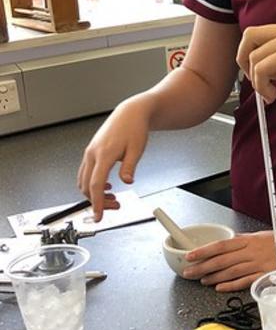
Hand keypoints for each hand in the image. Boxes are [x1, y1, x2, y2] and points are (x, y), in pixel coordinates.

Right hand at [77, 100, 149, 220]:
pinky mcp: (91, 152)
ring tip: (113, 198)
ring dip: (94, 193)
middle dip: (98, 201)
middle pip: (87, 186)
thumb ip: (130, 167)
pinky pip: (86, 173)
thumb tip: (127, 181)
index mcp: (103, 154)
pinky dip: (92, 184)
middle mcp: (92, 154)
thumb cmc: (134, 128)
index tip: (99, 216)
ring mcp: (90, 153)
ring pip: (84, 181)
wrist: (130, 114)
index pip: (95, 185)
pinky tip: (106, 186)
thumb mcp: (137, 149)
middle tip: (116, 206)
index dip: (96, 203)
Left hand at [182, 228, 275, 292]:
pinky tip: (220, 287)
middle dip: (203, 266)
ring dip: (213, 276)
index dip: (203, 251)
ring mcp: (259, 264)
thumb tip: (228, 244)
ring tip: (201, 280)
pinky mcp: (266, 275)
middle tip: (188, 272)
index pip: (221, 245)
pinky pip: (245, 281)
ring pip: (231, 271)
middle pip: (222, 260)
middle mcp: (251, 252)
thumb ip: (244, 241)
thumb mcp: (262, 236)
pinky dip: (231, 285)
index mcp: (249, 241)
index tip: (189, 255)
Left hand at [236, 21, 275, 102]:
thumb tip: (264, 75)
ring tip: (270, 94)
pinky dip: (261, 85)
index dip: (250, 54)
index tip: (258, 76)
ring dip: (256, 80)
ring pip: (254, 55)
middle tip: (255, 82)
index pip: (258, 34)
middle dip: (243, 61)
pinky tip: (273, 95)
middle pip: (249, 36)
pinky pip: (262, 67)